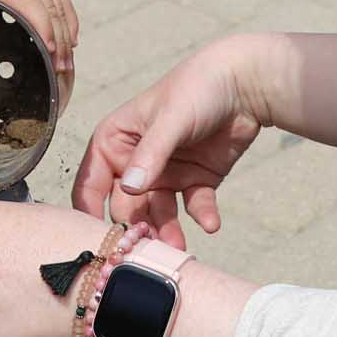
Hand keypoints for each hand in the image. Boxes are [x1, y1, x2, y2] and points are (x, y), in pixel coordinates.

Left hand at [0, 0, 78, 77]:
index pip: (29, 2)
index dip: (41, 26)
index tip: (48, 51)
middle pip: (50, 9)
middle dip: (58, 41)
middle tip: (59, 73)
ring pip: (60, 6)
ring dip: (66, 35)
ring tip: (67, 66)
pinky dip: (70, 20)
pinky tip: (72, 41)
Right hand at [72, 36, 274, 244]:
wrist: (246, 83)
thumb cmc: (198, 87)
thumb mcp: (171, 119)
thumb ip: (151, 154)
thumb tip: (130, 189)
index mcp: (115, 140)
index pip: (92, 182)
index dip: (90, 211)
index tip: (98, 240)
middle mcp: (136, 160)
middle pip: (126, 206)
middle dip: (135, 229)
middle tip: (144, 253)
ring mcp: (166, 173)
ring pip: (159, 213)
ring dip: (167, 231)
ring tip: (178, 250)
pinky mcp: (196, 180)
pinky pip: (194, 206)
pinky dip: (202, 216)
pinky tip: (211, 223)